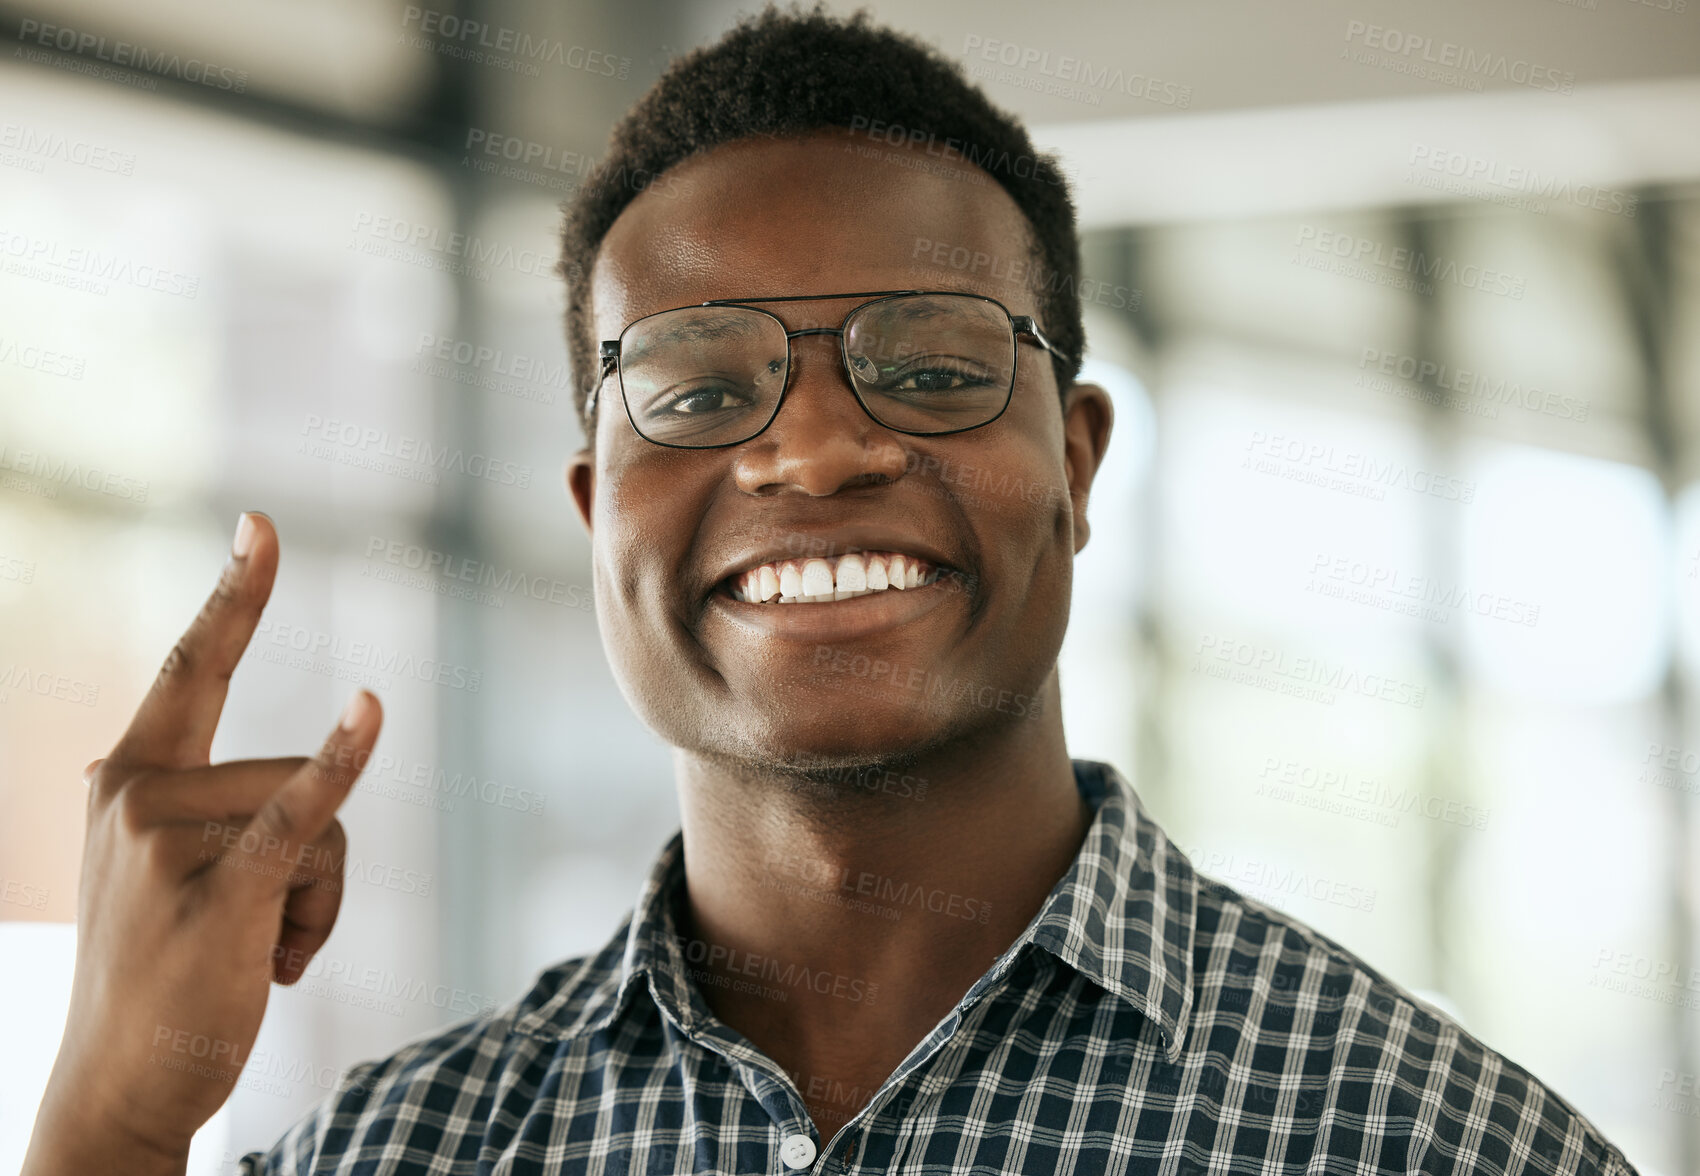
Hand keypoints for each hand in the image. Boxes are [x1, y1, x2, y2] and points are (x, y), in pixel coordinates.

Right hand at [23, 511, 383, 1173]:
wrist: (119, 1083)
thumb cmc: (155, 970)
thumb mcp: (152, 871)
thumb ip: (178, 805)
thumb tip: (153, 753)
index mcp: (127, 778)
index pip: (189, 668)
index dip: (233, 597)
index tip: (263, 527)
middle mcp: (136, 794)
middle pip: (297, 773)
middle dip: (313, 862)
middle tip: (258, 937)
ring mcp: (169, 841)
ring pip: (321, 823)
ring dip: (318, 902)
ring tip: (259, 957)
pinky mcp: (216, 890)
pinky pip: (302, 814)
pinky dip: (341, 765)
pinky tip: (369, 709)